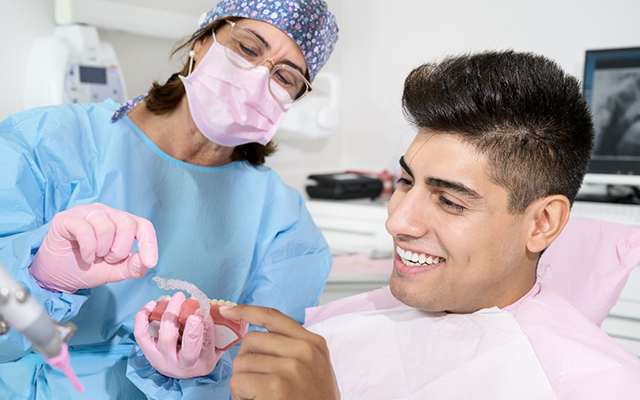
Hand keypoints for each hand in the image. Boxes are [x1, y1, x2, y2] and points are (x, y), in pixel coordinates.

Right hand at [29, 203, 157, 292]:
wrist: (57, 275)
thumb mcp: (115, 270)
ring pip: (107, 227)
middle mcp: (106, 212)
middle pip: (127, 224)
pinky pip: (86, 230)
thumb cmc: (87, 267)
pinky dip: (89, 249)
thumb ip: (134, 266)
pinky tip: (85, 256)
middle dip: (120, 250)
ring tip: (94, 256)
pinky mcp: (66, 218)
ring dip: (102, 250)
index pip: (143, 226)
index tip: (150, 262)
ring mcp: (86, 212)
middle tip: (107, 259)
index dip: (149, 243)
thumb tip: (148, 260)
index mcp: (121, 222)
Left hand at [134, 291, 222, 378]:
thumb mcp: (217, 347)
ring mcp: (161, 359)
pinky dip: (143, 318)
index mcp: (200, 363)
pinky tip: (152, 305)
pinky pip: (141, 335)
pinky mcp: (149, 353)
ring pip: (159, 336)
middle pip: (171, 341)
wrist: (185, 370)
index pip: (200, 346)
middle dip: (175, 317)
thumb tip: (218, 309)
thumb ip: (218, 331)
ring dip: (166, 313)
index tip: (201, 312)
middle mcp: (178, 365)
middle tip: (181, 298)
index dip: (199, 328)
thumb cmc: (204, 354)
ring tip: (175, 298)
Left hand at [220, 305, 339, 399]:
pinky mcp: (277, 386)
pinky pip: (239, 382)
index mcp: (314, 343)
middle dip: (246, 361)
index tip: (228, 311)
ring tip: (259, 396)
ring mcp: (292, 367)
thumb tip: (255, 338)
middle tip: (256, 383)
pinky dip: (240, 395)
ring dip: (242, 382)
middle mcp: (305, 350)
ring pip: (241, 362)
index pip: (274, 316)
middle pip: (252, 340)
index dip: (247, 311)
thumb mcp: (315, 367)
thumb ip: (293, 349)